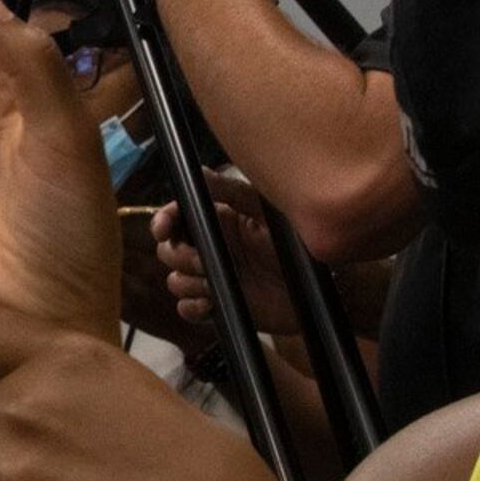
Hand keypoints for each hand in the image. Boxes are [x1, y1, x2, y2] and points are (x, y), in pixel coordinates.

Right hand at [155, 175, 297, 340]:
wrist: (315, 293)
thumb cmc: (297, 246)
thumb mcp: (265, 211)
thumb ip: (230, 191)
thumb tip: (198, 171)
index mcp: (220, 221)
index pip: (178, 218)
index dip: (164, 222)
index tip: (164, 230)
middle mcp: (212, 249)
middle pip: (170, 250)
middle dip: (179, 256)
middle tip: (202, 263)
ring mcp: (214, 278)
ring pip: (175, 280)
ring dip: (188, 283)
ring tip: (214, 285)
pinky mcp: (219, 305)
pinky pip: (186, 309)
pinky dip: (193, 308)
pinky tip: (211, 304)